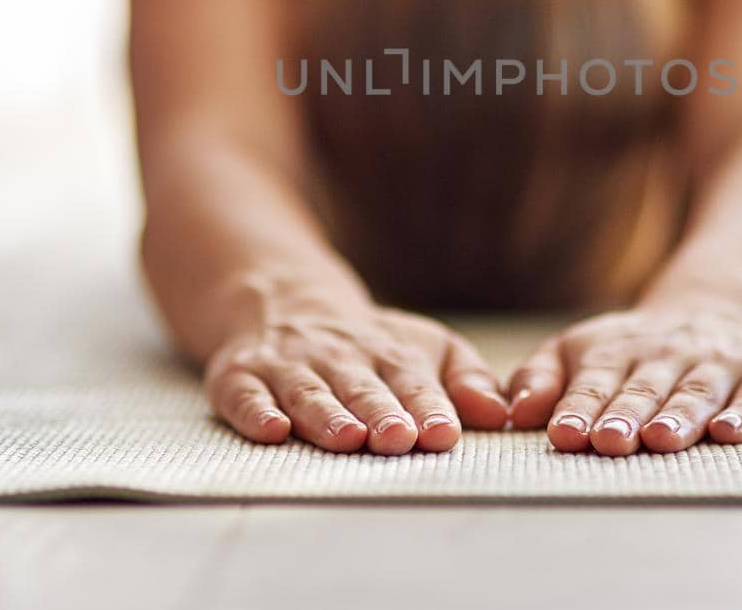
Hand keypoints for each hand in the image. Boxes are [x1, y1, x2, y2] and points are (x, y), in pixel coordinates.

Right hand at [204, 290, 508, 453]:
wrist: (285, 303)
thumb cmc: (372, 344)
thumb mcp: (426, 348)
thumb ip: (466, 381)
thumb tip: (500, 414)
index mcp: (390, 354)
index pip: (412, 380)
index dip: (428, 406)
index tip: (443, 433)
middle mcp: (339, 357)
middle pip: (362, 388)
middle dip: (381, 413)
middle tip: (399, 439)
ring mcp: (288, 366)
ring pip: (309, 392)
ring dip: (327, 415)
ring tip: (347, 438)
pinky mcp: (240, 376)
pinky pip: (245, 395)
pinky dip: (256, 412)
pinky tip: (271, 430)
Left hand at [507, 303, 741, 455]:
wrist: (723, 306)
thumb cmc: (635, 349)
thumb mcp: (581, 349)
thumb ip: (541, 377)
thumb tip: (515, 413)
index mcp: (615, 351)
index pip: (595, 382)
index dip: (580, 407)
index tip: (565, 433)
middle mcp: (667, 355)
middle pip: (644, 388)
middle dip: (626, 414)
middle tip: (609, 441)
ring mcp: (718, 363)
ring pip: (697, 391)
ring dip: (680, 415)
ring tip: (663, 438)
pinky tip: (731, 431)